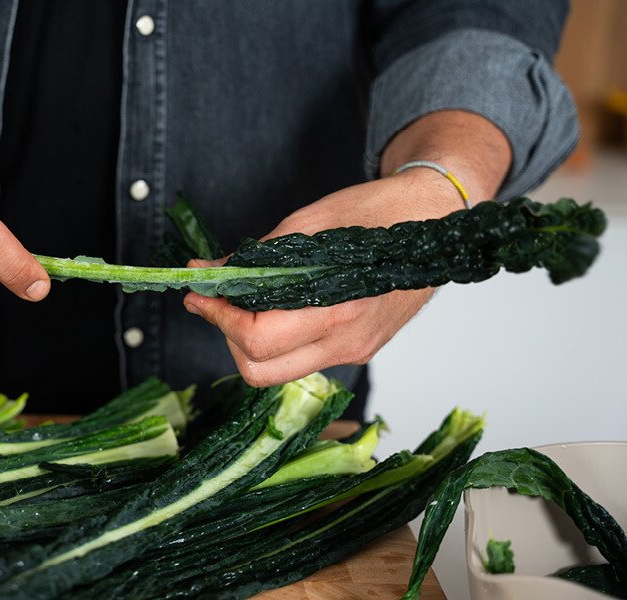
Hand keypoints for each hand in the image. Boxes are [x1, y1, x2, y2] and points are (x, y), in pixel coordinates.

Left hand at [182, 109, 510, 386]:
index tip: (198, 293)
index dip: (218, 318)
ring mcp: (354, 351)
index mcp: (339, 309)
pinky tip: (276, 304)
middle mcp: (347, 342)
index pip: (258, 340)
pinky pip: (301, 358)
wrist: (437, 219)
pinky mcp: (357, 349)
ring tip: (245, 299)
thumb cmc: (380, 212)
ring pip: (278, 369)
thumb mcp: (310, 222)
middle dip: (227, 336)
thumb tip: (208, 271)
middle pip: (260, 370)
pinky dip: (276, 337)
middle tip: (216, 300)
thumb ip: (256, 256)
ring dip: (249, 340)